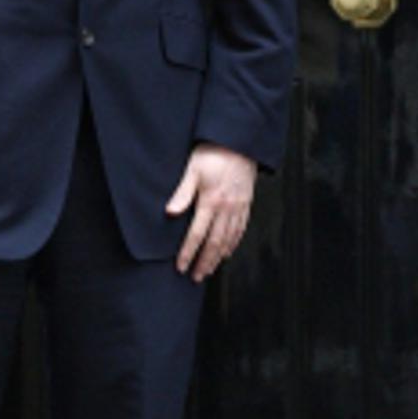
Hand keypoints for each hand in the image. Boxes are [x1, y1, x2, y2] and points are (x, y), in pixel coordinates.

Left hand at [165, 142, 256, 282]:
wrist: (240, 141)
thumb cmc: (214, 152)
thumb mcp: (192, 169)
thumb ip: (182, 193)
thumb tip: (170, 213)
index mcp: (211, 201)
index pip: (197, 234)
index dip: (188, 252)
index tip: (181, 266)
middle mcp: (226, 208)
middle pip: (214, 243)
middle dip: (204, 262)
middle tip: (196, 277)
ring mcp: (238, 207)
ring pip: (228, 239)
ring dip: (218, 257)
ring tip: (209, 270)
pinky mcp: (246, 203)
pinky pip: (240, 229)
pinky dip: (233, 243)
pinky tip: (227, 252)